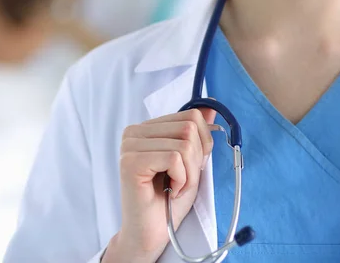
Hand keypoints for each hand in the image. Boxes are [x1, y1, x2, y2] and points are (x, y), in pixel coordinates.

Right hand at [102, 108, 215, 262]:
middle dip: (196, 160)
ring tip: (175, 187)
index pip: (191, 116)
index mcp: (147, 128)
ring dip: (189, 174)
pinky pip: (174, 158)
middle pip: (189, 128)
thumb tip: (210, 106)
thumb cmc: (170, 199)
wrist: (152, 233)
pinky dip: (181, 179)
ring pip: (184, 144)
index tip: (189, 166)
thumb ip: (197, 133)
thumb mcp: (191, 161)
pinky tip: (169, 191)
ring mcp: (129, 145)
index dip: (202, 143)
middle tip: (181, 181)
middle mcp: (134, 132)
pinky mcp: (130, 162)